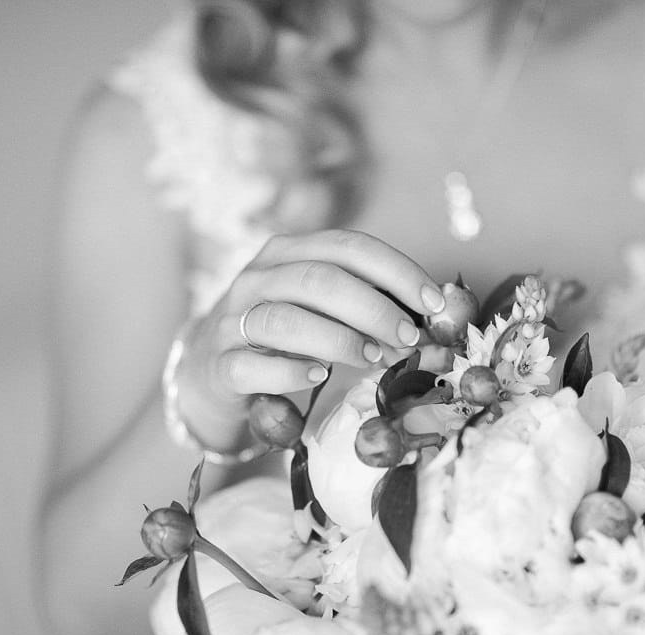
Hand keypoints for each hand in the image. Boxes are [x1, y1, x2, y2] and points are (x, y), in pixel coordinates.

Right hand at [181, 229, 445, 406]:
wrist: (210, 372)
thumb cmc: (281, 338)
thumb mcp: (318, 307)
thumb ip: (362, 301)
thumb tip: (431, 313)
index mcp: (287, 253)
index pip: (348, 247)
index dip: (397, 271)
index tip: (434, 303)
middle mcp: (256, 278)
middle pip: (320, 280)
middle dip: (374, 308)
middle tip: (409, 339)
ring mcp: (232, 321)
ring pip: (285, 320)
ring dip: (339, 340)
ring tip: (375, 358)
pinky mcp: (220, 365)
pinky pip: (253, 366)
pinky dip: (291, 372)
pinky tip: (319, 377)